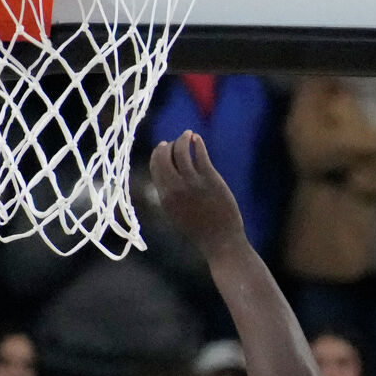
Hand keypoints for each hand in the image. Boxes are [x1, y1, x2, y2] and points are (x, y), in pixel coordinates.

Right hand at [150, 131, 247, 255]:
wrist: (220, 241)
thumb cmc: (200, 229)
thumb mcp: (176, 213)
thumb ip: (169, 195)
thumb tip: (166, 177)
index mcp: (165, 197)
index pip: (155, 167)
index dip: (157, 155)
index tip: (163, 148)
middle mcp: (175, 188)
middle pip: (164, 156)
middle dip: (167, 145)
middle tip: (174, 141)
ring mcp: (192, 182)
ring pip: (181, 151)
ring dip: (183, 139)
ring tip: (188, 134)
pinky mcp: (210, 179)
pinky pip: (199, 154)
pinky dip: (196, 143)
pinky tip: (197, 139)